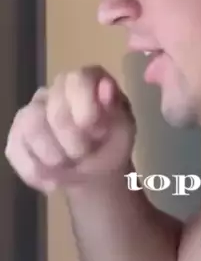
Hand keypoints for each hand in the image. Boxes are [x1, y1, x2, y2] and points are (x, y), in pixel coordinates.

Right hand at [5, 66, 135, 193]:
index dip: (86, 108)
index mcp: (87, 79)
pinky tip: (52, 180)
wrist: (96, 171)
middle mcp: (57, 88)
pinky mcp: (17, 134)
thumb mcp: (124, 128)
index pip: (78, 80)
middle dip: (72, 140)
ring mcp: (33, 109)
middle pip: (54, 107)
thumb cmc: (112, 143)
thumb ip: (116, 107)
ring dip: (53, 156)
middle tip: (85, 153)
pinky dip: (36, 171)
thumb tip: (106, 86)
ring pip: (31, 126)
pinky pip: (16, 149)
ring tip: (69, 166)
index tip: (98, 132)